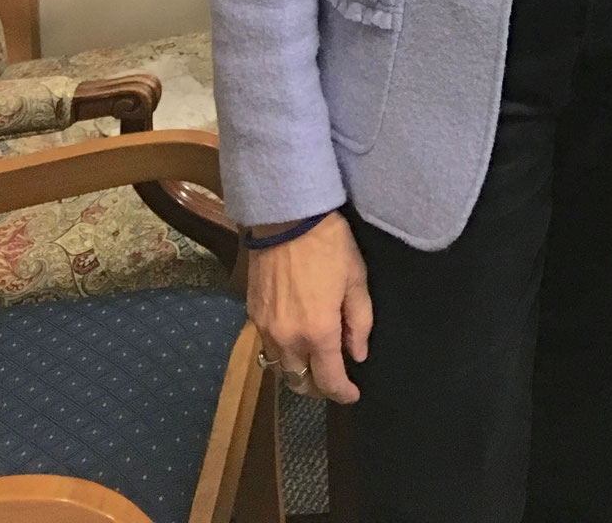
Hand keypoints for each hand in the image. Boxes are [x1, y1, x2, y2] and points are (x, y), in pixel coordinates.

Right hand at [246, 211, 370, 402]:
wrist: (286, 218)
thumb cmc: (328, 244)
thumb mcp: (356, 279)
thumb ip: (359, 322)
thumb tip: (358, 354)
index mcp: (318, 332)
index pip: (329, 380)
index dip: (343, 393)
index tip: (353, 394)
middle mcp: (287, 338)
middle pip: (300, 382)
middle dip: (319, 386)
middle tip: (335, 377)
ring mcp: (265, 328)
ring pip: (281, 367)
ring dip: (299, 370)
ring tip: (316, 360)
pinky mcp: (252, 315)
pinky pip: (268, 346)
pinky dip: (283, 350)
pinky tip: (296, 337)